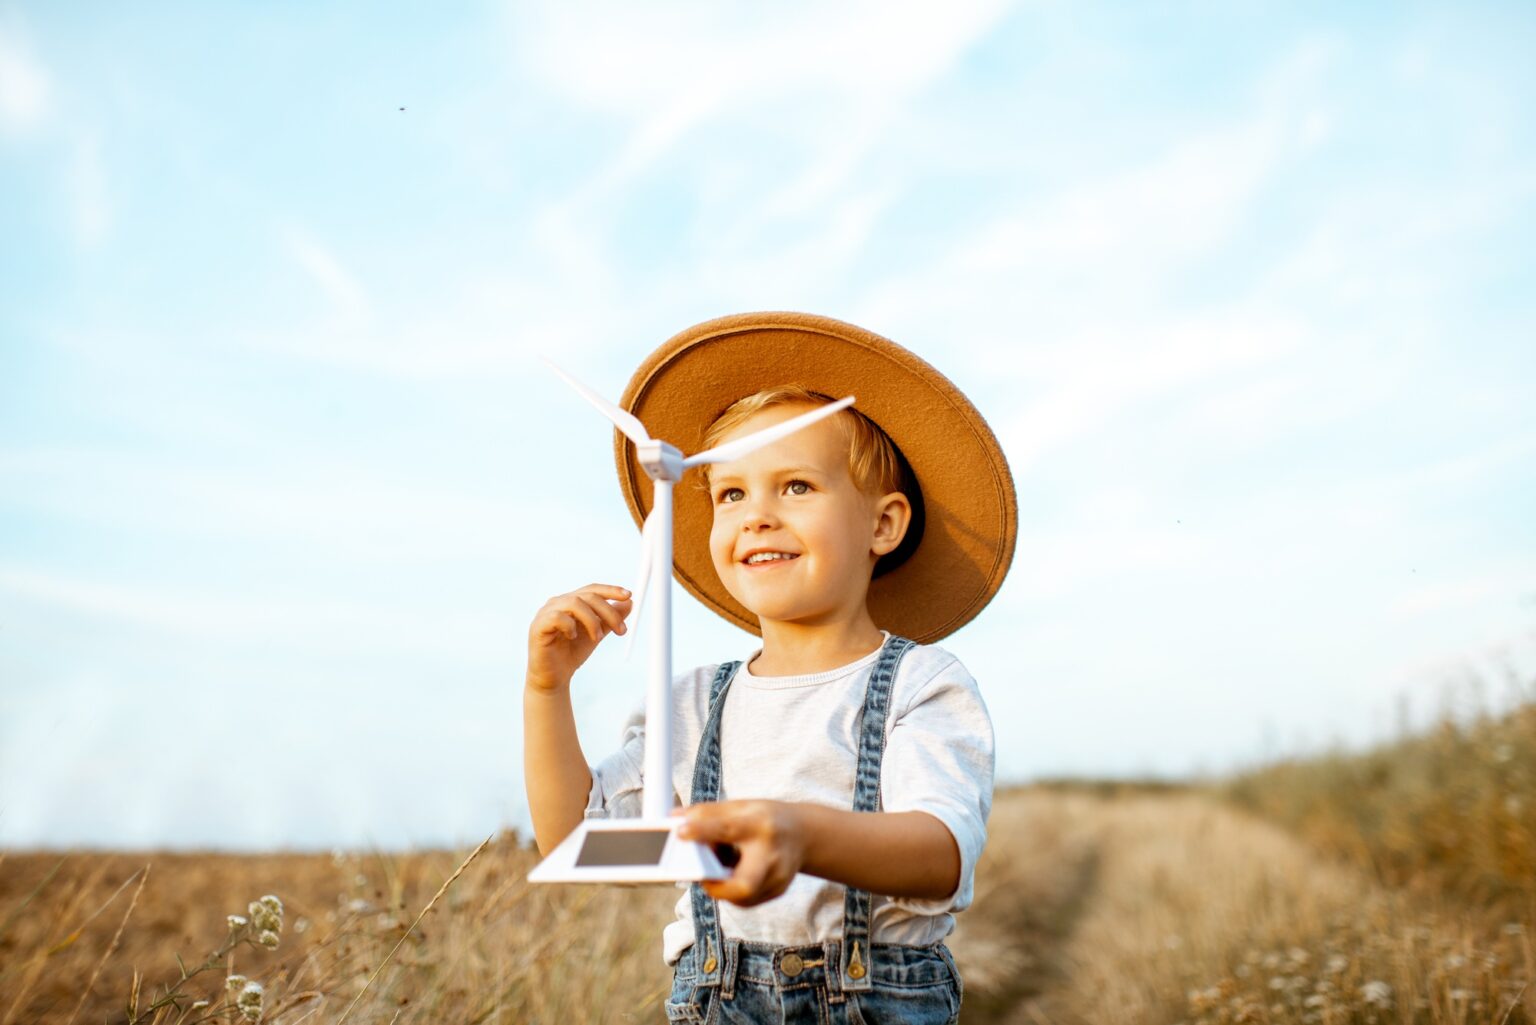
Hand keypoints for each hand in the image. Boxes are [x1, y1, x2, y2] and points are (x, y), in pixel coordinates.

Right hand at [526, 583, 631, 690]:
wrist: (555, 678)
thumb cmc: (572, 653)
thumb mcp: (597, 634)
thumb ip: (610, 619)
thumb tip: (629, 602)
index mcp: (570, 602)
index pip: (592, 589)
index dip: (610, 590)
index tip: (628, 595)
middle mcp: (557, 603)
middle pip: (587, 596)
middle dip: (608, 611)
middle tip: (621, 630)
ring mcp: (546, 613)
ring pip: (574, 603)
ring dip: (592, 620)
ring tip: (597, 638)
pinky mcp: (538, 626)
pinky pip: (557, 617)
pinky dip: (570, 626)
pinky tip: (573, 637)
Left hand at [677, 800, 806, 906]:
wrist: (803, 834)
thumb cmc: (765, 818)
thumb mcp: (740, 807)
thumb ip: (706, 814)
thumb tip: (673, 819)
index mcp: (761, 825)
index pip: (729, 829)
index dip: (703, 831)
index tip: (680, 832)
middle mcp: (772, 855)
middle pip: (743, 884)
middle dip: (716, 886)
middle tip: (701, 875)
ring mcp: (777, 879)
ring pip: (740, 896)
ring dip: (722, 885)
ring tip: (723, 864)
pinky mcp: (776, 893)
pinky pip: (744, 899)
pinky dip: (732, 888)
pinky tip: (736, 872)